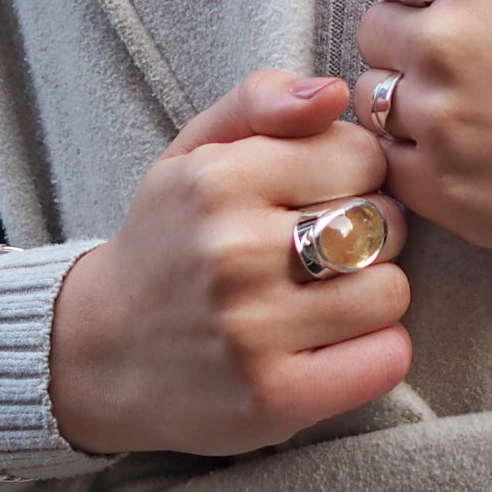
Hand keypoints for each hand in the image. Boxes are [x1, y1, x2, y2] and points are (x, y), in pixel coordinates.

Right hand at [49, 71, 410, 456]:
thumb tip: (337, 92)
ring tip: (327, 298)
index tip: (322, 195)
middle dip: (370, 232)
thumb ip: (263, 99)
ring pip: (393, 291)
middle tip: (324, 251)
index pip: (363, 156)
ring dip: (373, 295)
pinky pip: (386, 358)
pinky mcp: (274, 399)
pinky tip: (336, 345)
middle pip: (386, 221)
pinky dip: (376, 352)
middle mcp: (234, 252)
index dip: (355, 174)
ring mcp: (253, 331)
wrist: (99, 352)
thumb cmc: (170, 238)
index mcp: (218, 180)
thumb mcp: (196, 149)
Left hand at [354, 0, 491, 304]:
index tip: (467, 15)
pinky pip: (388, 160)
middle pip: (373, 30)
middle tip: (479, 69)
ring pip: (374, 95)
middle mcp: (447, 44)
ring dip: (410, 101)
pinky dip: (420, 158)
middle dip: (410, 42)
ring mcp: (439, 122)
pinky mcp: (440, 191)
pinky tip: (478, 156)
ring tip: (482, 115)